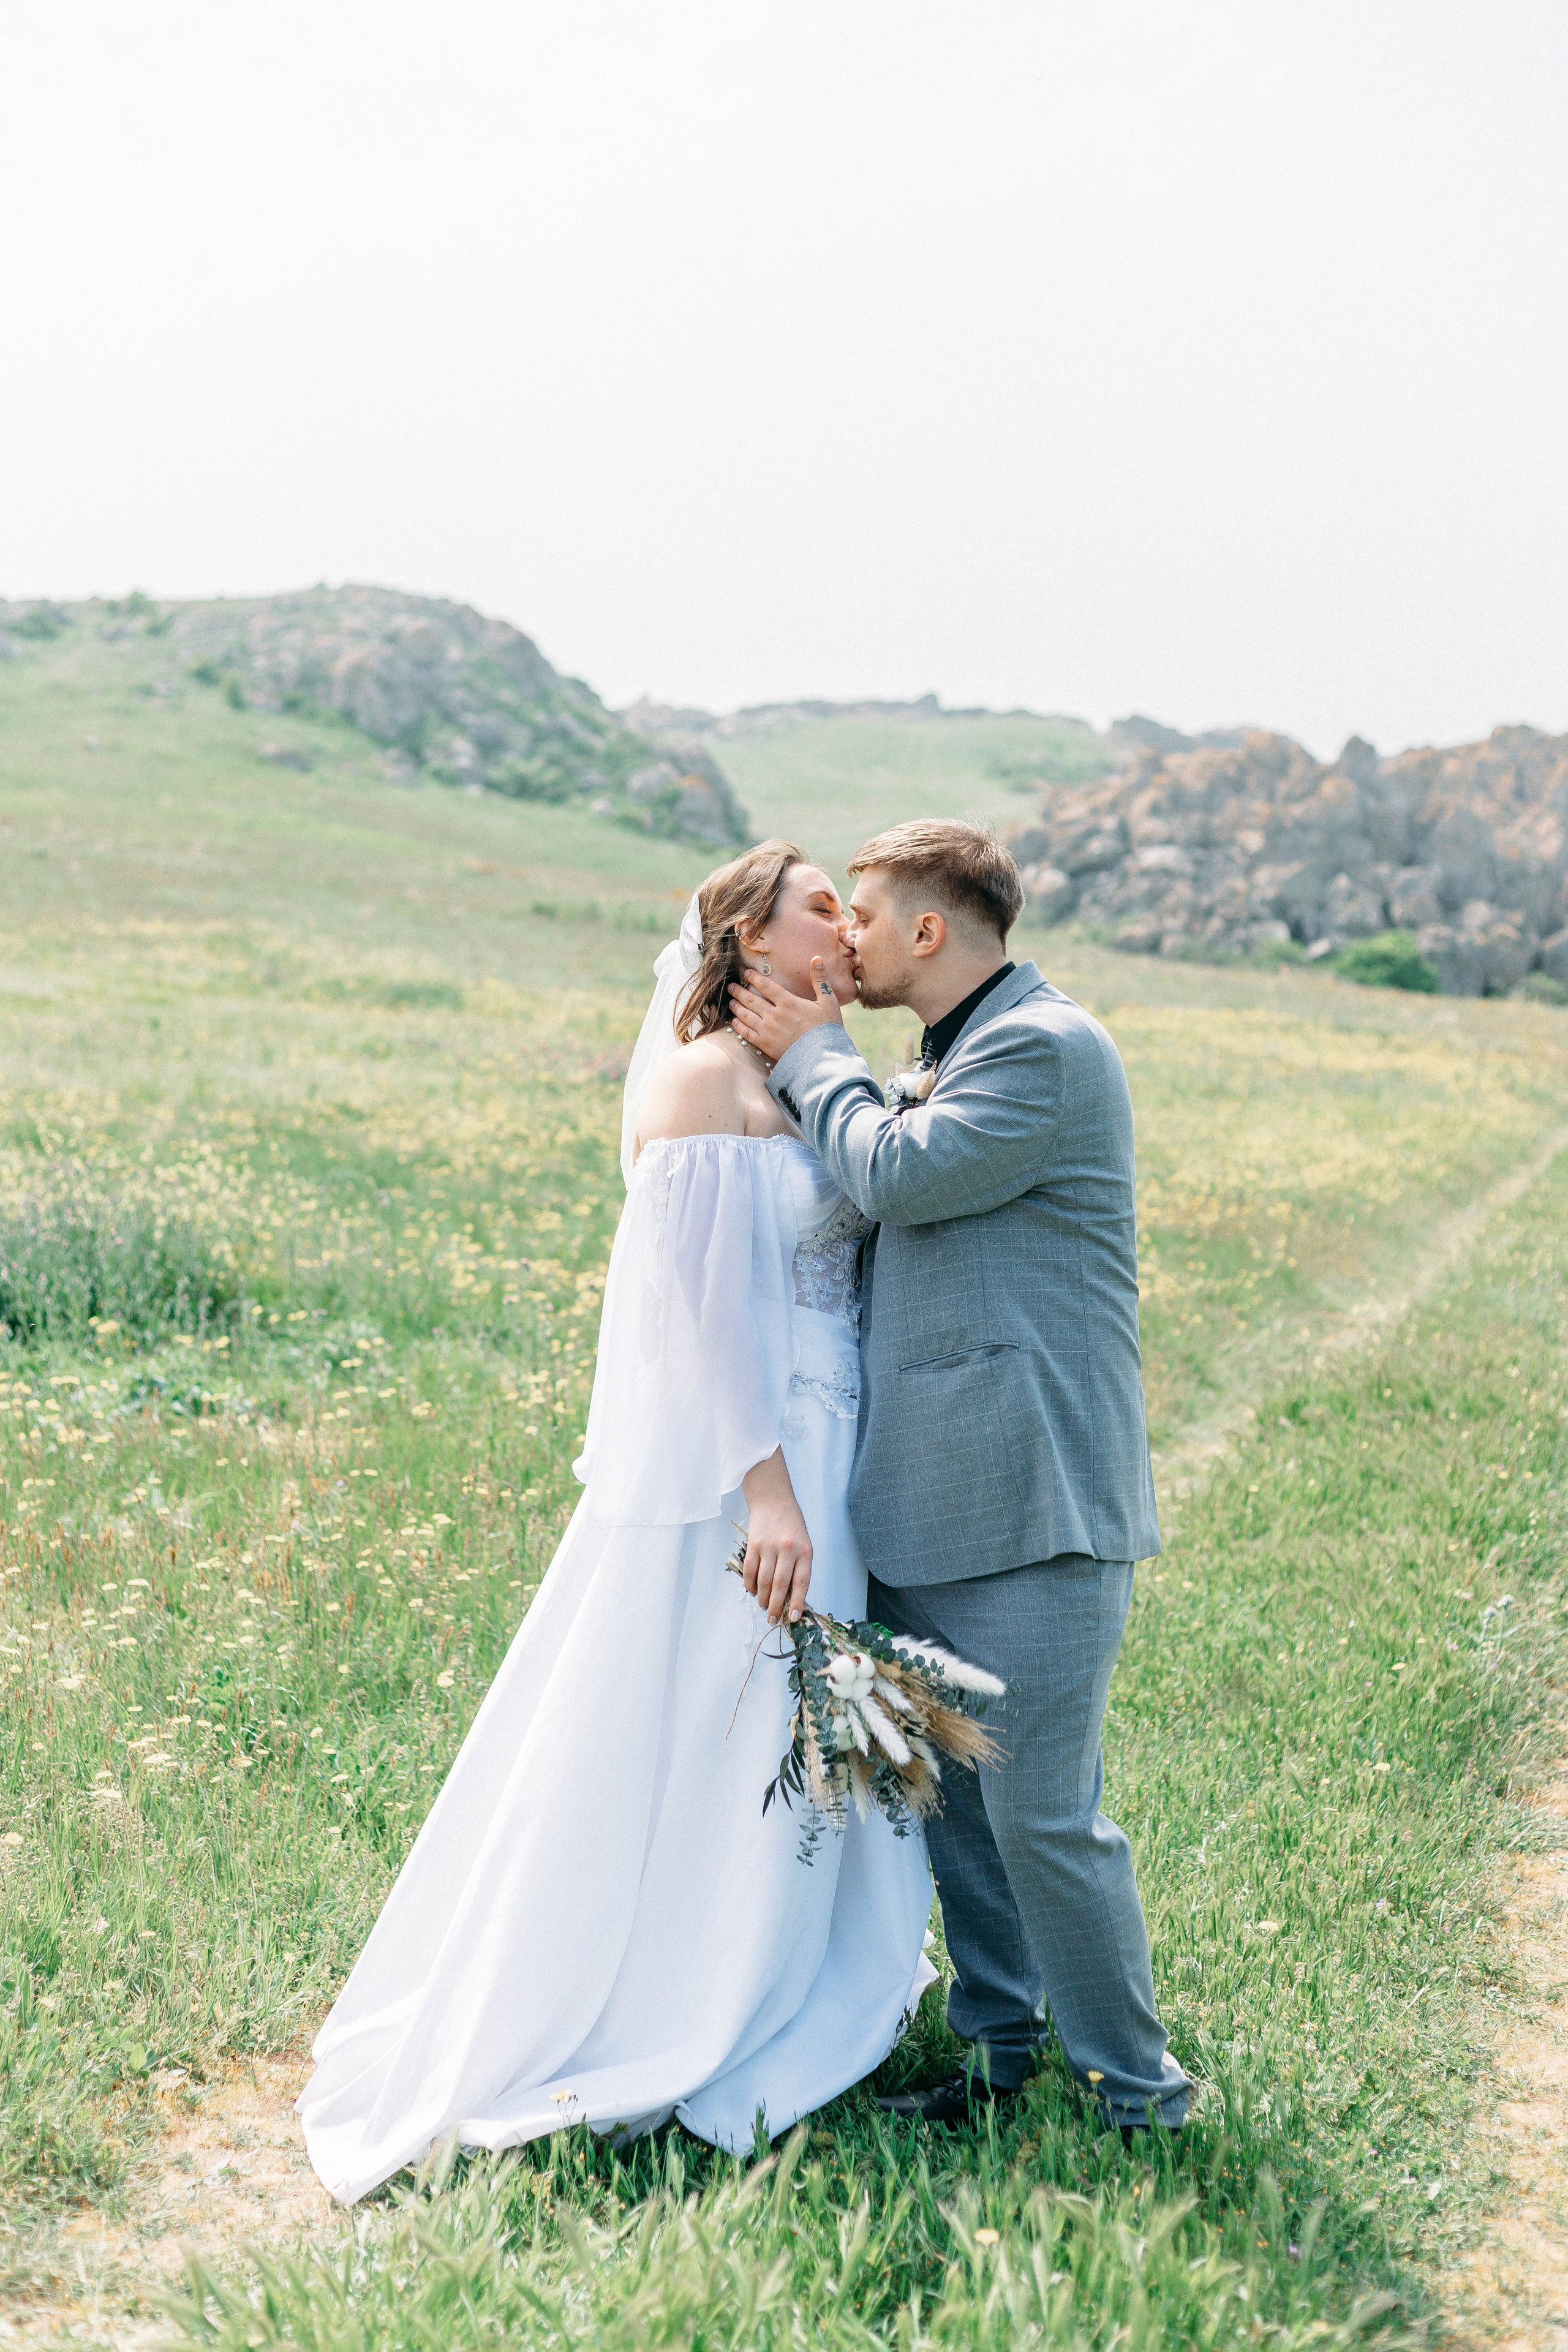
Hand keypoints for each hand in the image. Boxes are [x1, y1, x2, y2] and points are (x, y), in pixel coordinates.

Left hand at [729, 959, 843, 1065]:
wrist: (823, 1057)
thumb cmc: (827, 1029)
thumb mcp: (828, 1002)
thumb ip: (820, 980)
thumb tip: (817, 959)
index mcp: (788, 1002)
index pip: (766, 985)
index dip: (754, 977)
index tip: (745, 973)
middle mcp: (774, 1015)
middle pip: (751, 999)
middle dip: (739, 991)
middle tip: (730, 987)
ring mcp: (768, 1031)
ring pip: (746, 1015)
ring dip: (736, 1007)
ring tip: (731, 1002)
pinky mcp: (765, 1045)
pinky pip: (747, 1034)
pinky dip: (739, 1026)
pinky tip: (734, 1022)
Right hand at [740, 1448, 812, 1626]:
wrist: (773, 1498)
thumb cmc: (791, 1525)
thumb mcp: (803, 1543)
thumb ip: (798, 1567)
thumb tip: (790, 1598)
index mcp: (805, 1550)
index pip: (802, 1582)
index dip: (796, 1602)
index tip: (792, 1618)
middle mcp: (788, 1549)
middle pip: (780, 1585)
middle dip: (775, 1606)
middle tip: (772, 1619)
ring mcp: (769, 1546)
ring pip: (763, 1581)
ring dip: (762, 1598)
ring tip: (762, 1606)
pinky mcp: (753, 1544)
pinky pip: (750, 1570)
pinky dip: (749, 1584)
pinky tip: (752, 1591)